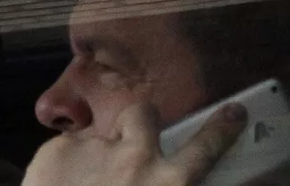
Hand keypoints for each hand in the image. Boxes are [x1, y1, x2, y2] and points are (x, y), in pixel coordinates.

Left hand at [24, 102, 245, 185]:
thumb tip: (170, 181)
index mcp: (168, 183)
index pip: (205, 148)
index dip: (222, 128)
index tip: (234, 112)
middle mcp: (135, 156)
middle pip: (143, 114)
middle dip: (139, 123)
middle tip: (129, 145)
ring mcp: (93, 148)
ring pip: (97, 136)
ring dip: (94, 154)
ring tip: (81, 182)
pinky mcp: (55, 151)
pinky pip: (64, 151)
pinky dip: (62, 169)